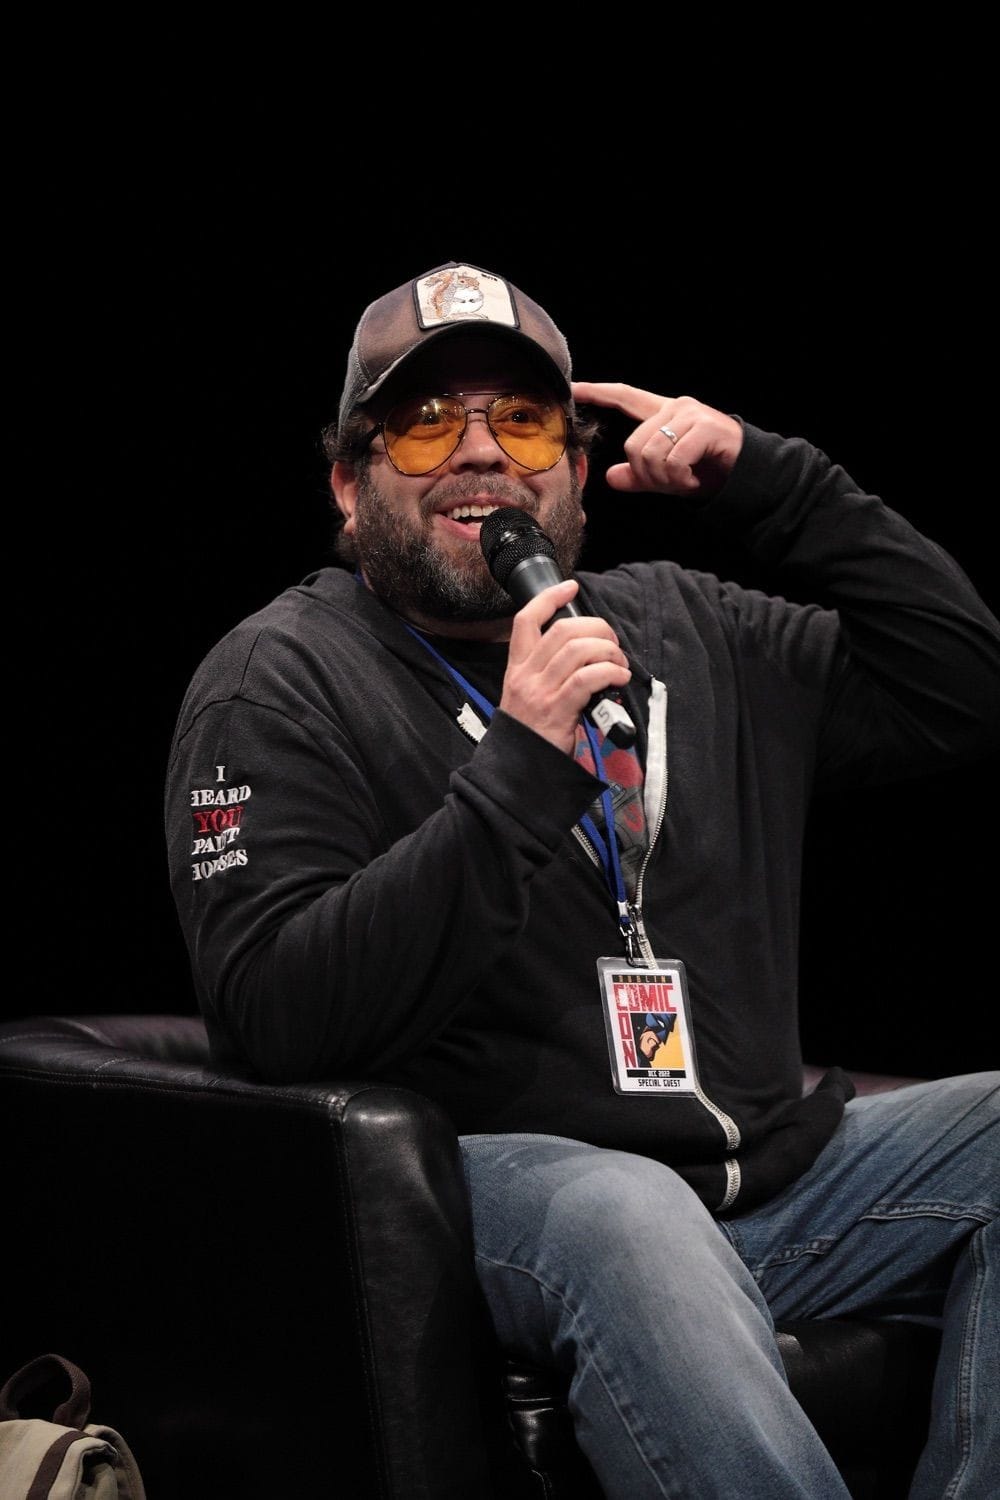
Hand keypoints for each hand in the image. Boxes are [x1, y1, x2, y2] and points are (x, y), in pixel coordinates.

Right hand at [500, 579, 630, 754]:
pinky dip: (610, 672)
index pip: (526, 620)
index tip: (571, 587)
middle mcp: (526, 675)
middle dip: (596, 627)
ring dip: (608, 651)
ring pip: (579, 650)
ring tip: (619, 664)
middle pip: (563, 630)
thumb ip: (547, 673)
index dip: (550, 598)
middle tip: (612, 642)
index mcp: (517, 668)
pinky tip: (619, 678)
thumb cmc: (530, 734)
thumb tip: (584, 654)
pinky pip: (589, 678)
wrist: (518, 769)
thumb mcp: (527, 696)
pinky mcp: (557, 711)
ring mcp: (540, 692)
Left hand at [571, 382, 743, 497]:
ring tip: (683, 479)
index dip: (598, 393)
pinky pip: (672, 459)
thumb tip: (611, 478)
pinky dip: (680, 478)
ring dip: (664, 478)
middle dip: (646, 474)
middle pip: (633, 444)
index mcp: (663, 413)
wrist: (746, 473)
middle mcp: (675, 407)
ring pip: (650, 453)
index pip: (624, 396)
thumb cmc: (706, 470)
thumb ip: (639, 476)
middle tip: (668, 482)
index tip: (574, 389)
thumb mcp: (666, 476)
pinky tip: (693, 478)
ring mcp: (690, 414)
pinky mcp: (704, 427)